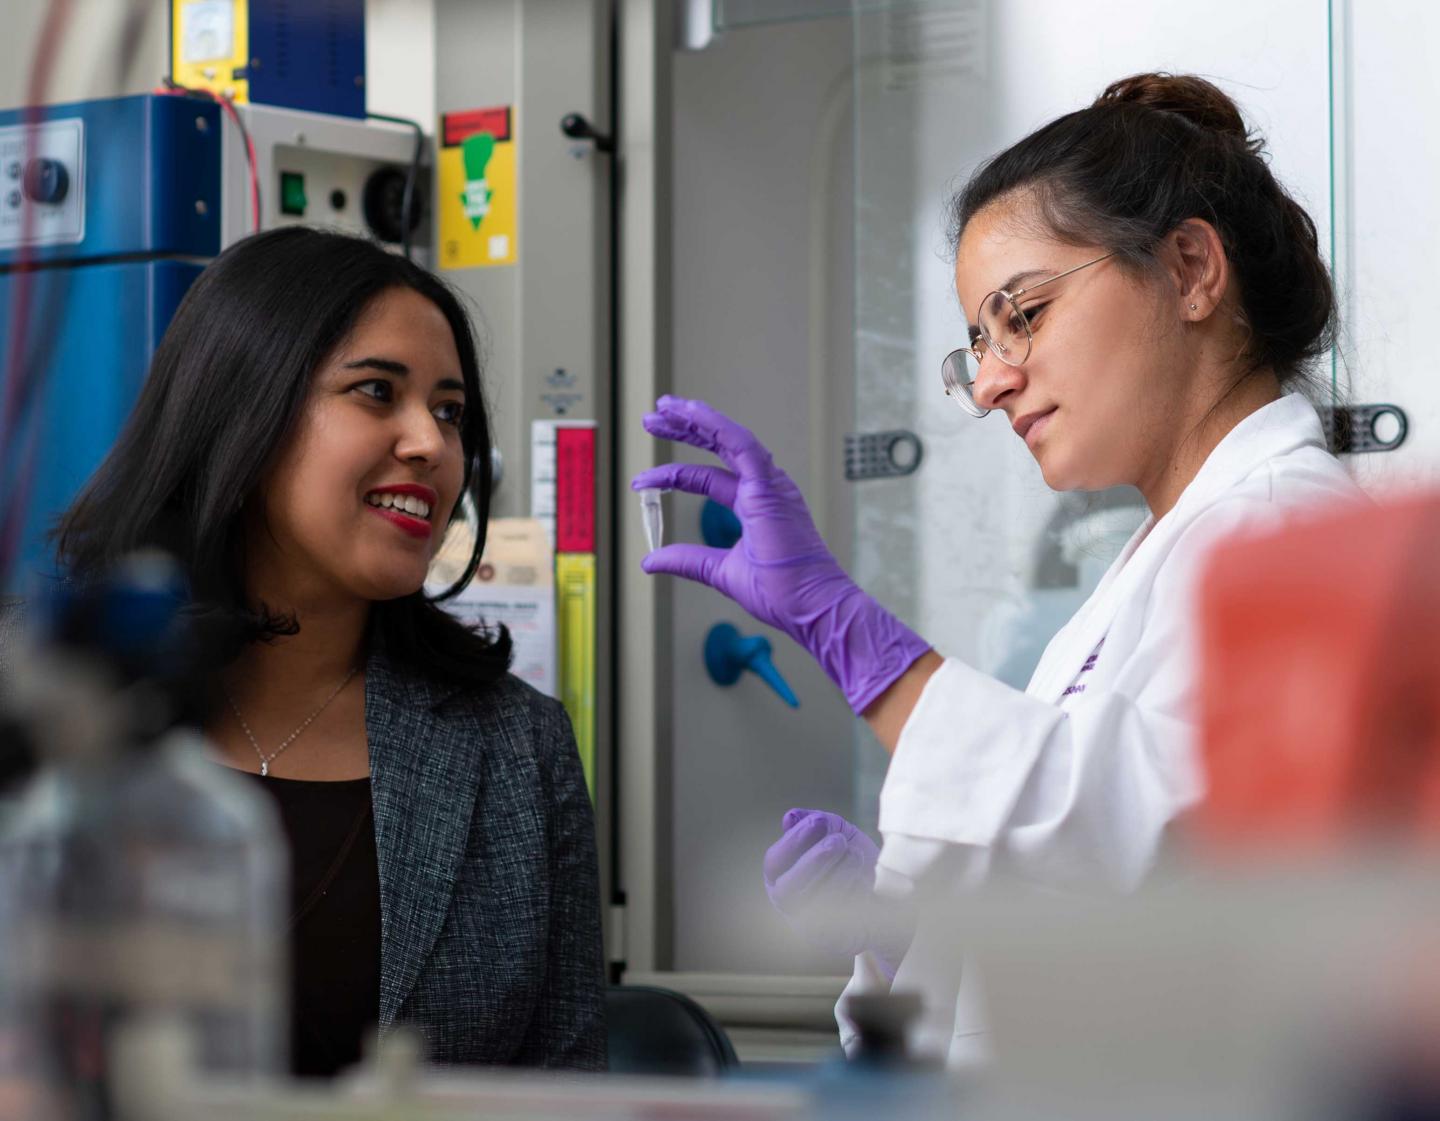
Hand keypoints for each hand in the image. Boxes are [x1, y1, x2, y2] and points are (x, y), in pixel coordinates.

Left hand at [632, 396, 929, 713]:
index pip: (707, 478)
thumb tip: (650, 560)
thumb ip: (686, 560)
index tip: (641, 483)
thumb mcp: (719, 572)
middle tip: (651, 418)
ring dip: (694, 419)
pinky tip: (689, 413)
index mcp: (755, 504)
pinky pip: (740, 443)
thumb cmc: (779, 592)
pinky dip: (714, 425)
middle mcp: (763, 487)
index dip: (673, 476)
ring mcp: (769, 484)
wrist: (808, 606)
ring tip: (662, 408)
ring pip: (727, 437)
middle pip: (717, 447)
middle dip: (683, 430)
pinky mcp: (770, 485)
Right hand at [763, 809, 913, 969]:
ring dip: (837, 874)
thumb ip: (815, 823)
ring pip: (814, 904)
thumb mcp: (836, 833)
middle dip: (813, 861)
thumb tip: (790, 818)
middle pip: (788, 889)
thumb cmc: (852, 861)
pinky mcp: (833, 940)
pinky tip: (865, 880)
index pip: (774, 862)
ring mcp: (809, 925)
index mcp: (782, 876)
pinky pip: (838, 921)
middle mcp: (789, 903)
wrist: (886, 896)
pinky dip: (852, 894)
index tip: (818, 821)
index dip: (793, 840)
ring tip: (856, 855)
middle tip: (838, 840)